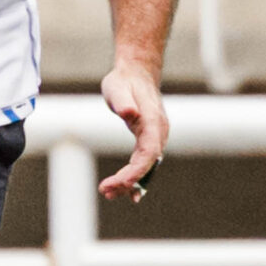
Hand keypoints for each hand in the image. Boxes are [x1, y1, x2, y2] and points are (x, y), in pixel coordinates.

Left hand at [98, 57, 167, 200]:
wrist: (137, 72)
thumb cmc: (124, 80)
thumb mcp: (117, 87)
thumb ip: (123, 100)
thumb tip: (130, 113)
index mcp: (153, 122)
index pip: (148, 154)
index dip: (135, 172)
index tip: (118, 183)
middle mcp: (159, 132)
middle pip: (147, 164)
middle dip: (129, 181)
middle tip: (106, 191)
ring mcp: (156, 137)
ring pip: (147, 166)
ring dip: (130, 182)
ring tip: (108, 192)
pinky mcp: (150, 139)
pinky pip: (145, 162)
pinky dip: (136, 176)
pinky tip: (125, 189)